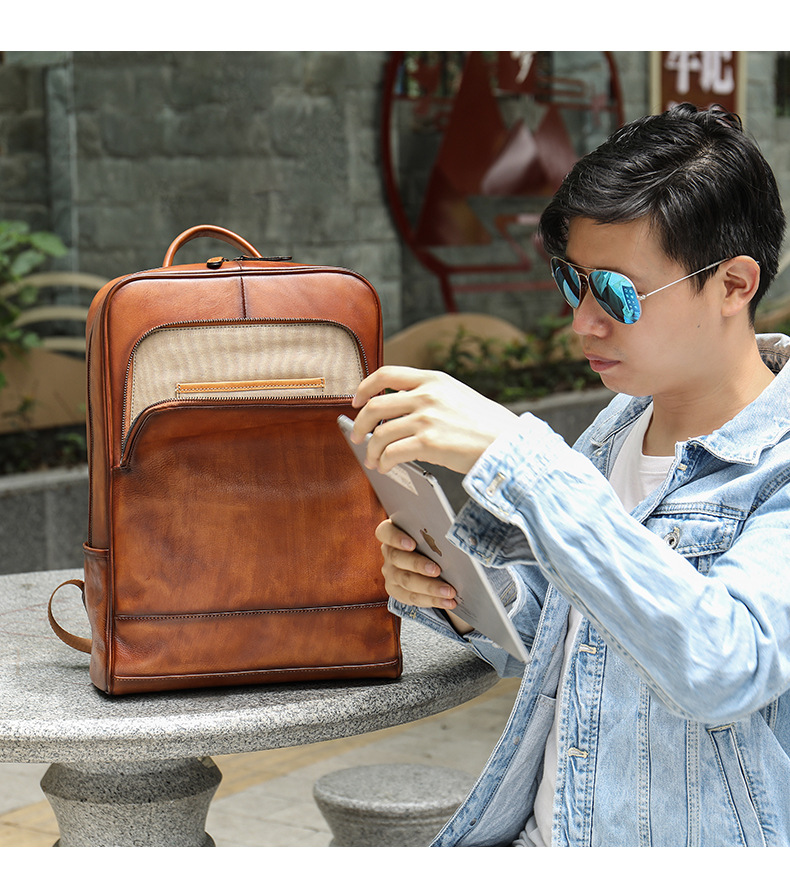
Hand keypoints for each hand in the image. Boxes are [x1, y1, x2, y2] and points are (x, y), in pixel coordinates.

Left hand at [351, 366, 518, 474]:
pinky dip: (383, 462)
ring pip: (380, 434)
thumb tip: (399, 404)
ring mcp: (427, 418)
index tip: (357, 401)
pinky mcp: (429, 443)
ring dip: (371, 450)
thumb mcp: (456, 394)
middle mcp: (427, 395)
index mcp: (433, 379)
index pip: (386, 374)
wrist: (508, 443)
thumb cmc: (486, 424)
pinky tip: (385, 467)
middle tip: (358, 437)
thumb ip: (429, 394)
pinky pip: (392, 453)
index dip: (365, 387)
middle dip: (360, 424)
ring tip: (373, 460)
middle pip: (375, 405)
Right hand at [376, 520, 471, 633]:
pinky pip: (412, 598)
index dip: (396, 538)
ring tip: (449, 592)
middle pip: (397, 559)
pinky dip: (432, 601)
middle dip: (418, 565)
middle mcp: (389, 552)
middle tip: (437, 570)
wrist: (435, 558)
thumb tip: (462, 530)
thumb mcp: (435, 530)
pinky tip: (448, 602)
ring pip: (407, 581)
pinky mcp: (397, 590)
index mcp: (392, 532)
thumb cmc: (435, 539)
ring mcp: (390, 573)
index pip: (385, 532)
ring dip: (430, 588)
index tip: (412, 544)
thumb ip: (440, 527)